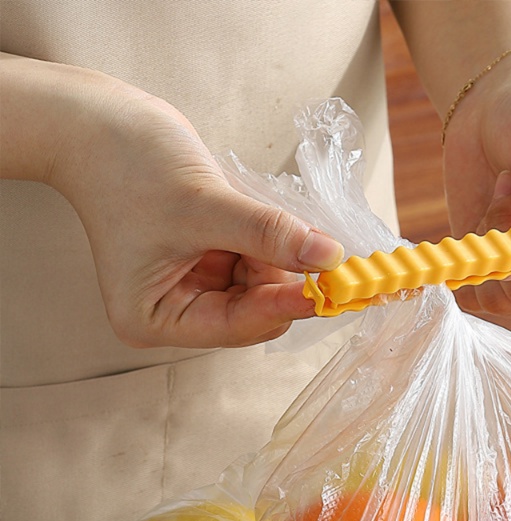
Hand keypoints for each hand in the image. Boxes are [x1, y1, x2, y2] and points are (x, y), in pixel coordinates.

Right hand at [51, 77, 342, 347]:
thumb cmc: (127, 165)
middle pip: (255, 312)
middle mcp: (176, 312)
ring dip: (283, 259)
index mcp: (155, 317)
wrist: (97, 123)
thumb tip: (330, 257)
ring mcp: (195, 286)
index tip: (332, 288)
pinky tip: (284, 224)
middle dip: (286, 282)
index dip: (286, 306)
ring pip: (262, 288)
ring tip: (288, 224)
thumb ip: (268, 234)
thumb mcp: (203, 205)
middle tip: (327, 253)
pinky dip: (277, 246)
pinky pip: (258, 263)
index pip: (237, 325)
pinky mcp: (211, 261)